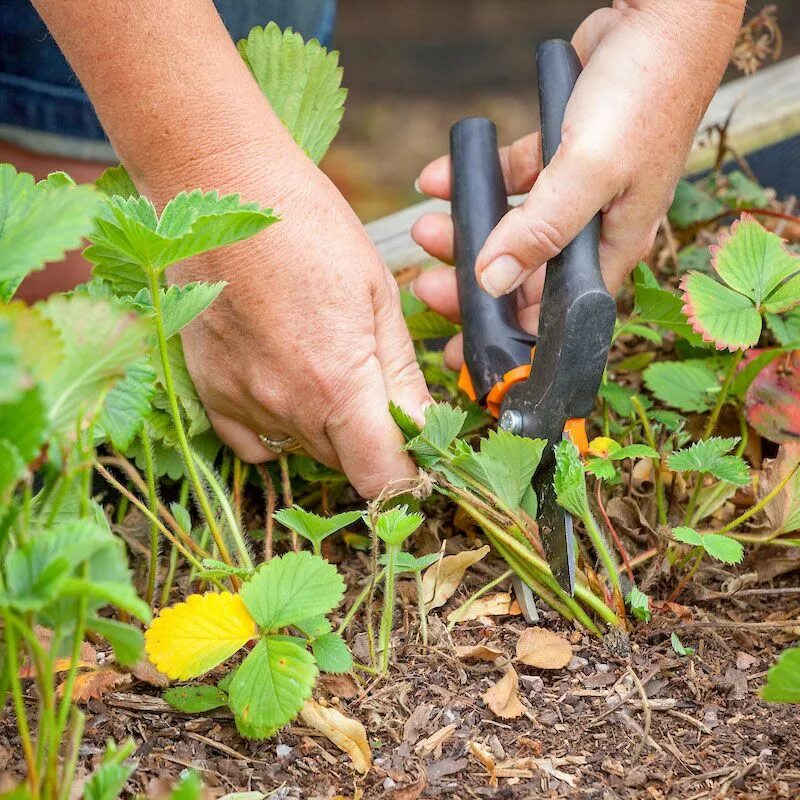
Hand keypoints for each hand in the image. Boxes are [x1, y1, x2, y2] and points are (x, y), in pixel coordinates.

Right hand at [30, 0, 431, 497]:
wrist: (222, 193)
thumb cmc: (310, 230)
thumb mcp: (378, 296)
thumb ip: (401, 377)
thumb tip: (423, 430)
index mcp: (340, 385)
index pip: (383, 477)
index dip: (410, 476)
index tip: (419, 456)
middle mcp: (288, 408)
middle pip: (347, 464)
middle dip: (373, 442)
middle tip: (377, 388)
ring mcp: (243, 403)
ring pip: (307, 451)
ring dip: (330, 430)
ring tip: (328, 366)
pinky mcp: (210, 392)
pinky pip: (257, 441)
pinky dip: (281, 428)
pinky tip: (288, 384)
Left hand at [410, 0, 743, 369]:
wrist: (660, 16)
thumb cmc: (645, 94)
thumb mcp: (591, 171)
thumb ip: (541, 231)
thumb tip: (495, 281)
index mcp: (612, 247)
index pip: (554, 313)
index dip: (509, 335)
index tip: (465, 349)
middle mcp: (593, 228)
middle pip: (524, 275)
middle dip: (473, 284)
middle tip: (428, 287)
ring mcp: (574, 193)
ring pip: (509, 229)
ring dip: (465, 232)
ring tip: (425, 230)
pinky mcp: (557, 156)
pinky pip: (507, 180)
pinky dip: (474, 181)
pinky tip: (438, 179)